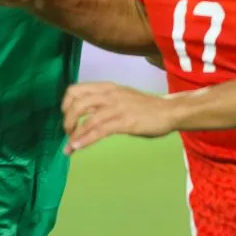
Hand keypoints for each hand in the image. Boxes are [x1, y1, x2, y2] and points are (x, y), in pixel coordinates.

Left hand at [61, 82, 177, 153]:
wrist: (169, 111)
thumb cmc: (144, 107)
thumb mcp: (120, 97)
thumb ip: (103, 102)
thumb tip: (84, 114)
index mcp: (106, 87)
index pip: (76, 90)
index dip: (66, 104)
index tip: (66, 116)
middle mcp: (109, 95)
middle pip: (77, 104)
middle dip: (68, 120)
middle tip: (68, 133)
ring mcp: (117, 108)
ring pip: (87, 119)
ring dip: (74, 134)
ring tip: (70, 146)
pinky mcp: (125, 122)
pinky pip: (99, 131)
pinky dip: (85, 140)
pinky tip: (78, 148)